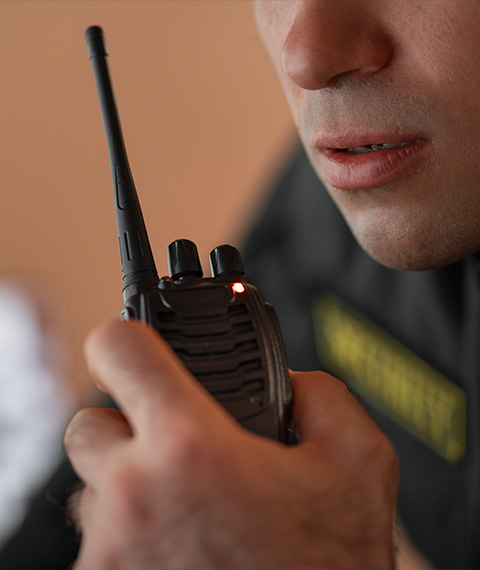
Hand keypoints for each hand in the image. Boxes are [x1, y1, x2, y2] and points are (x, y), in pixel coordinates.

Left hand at [64, 320, 398, 569]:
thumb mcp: (359, 463)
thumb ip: (322, 396)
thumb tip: (293, 383)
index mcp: (189, 448)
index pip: (120, 349)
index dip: (126, 338)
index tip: (132, 348)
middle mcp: (133, 498)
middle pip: (91, 423)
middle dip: (129, 428)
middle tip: (173, 449)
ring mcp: (107, 553)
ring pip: (92, 489)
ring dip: (130, 489)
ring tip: (187, 510)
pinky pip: (98, 543)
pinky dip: (129, 538)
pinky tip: (181, 550)